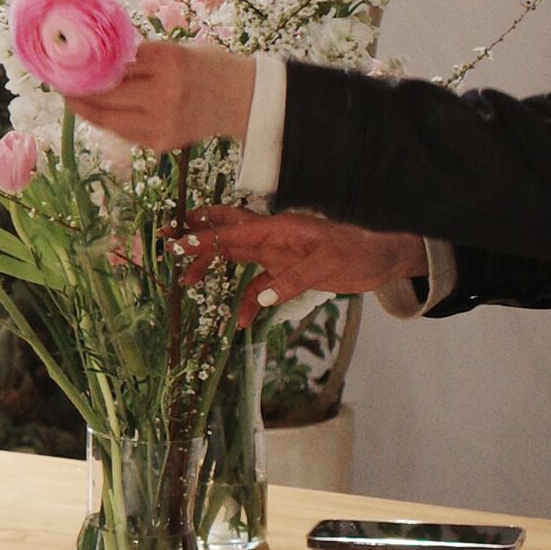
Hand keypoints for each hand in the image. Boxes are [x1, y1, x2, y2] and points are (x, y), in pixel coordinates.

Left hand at [63, 41, 257, 153]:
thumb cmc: (207, 67)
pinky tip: (94, 113)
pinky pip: (122, 132)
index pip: (117, 62)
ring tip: (70, 99)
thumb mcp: (178, 49)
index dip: (90, 63)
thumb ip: (143, 56)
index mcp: (169, 60)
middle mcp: (165, 92)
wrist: (243, 100)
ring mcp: (162, 121)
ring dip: (85, 108)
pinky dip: (106, 122)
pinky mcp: (161, 142)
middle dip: (79, 87)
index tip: (68, 59)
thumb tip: (98, 60)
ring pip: (108, 117)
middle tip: (59, 82)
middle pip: (107, 91)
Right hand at [185, 206, 427, 316]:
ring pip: (235, 255)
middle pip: (225, 232)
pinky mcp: (286, 271)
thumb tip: (262, 299)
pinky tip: (243, 321)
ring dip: (211, 266)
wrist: (382, 259)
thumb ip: (293, 280)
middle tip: (167, 242)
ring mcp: (277, 254)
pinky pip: (258, 284)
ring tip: (186, 282)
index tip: (176, 243)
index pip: (233, 231)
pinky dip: (247, 301)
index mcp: (278, 228)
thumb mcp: (328, 266)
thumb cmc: (358, 252)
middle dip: (196, 236)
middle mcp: (272, 238)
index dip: (203, 237)